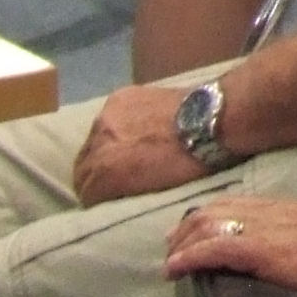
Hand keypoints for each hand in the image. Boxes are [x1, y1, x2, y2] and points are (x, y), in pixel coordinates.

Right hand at [72, 84, 205, 204]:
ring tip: (123, 151)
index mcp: (104, 173)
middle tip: (114, 177)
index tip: (107, 199)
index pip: (84, 194)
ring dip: (103, 149)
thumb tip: (109, 195)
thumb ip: (120, 191)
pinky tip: (132, 128)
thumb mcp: (148, 190)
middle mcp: (97, 144)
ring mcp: (105, 117)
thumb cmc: (188, 163)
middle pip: (82, 168)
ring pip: (92, 142)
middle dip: (95, 175)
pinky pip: (106, 119)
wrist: (214, 118)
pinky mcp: (118, 98)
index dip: (97, 198)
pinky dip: (115, 126)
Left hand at [163, 197, 296, 296]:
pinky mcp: (263, 248)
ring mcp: (268, 227)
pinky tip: (177, 268)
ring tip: (170, 262)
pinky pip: (215, 247)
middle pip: (217, 209)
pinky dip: (190, 256)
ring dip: (183, 243)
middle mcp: (275, 210)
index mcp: (290, 208)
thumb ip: (296, 241)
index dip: (209, 217)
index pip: (239, 204)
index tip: (190, 236)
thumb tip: (277, 258)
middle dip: (188, 229)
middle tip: (172, 250)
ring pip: (210, 223)